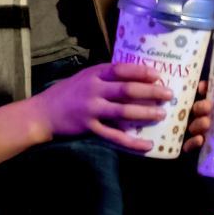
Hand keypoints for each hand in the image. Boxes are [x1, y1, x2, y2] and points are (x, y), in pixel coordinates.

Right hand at [33, 62, 172, 151]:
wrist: (45, 112)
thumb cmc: (69, 92)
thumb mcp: (86, 76)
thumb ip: (106, 76)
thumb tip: (136, 76)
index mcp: (94, 74)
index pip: (121, 69)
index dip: (141, 72)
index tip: (158, 75)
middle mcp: (94, 89)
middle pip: (127, 90)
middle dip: (150, 92)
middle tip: (168, 95)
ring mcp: (91, 109)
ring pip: (123, 112)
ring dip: (145, 113)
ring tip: (161, 115)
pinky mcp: (89, 127)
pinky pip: (114, 136)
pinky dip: (131, 141)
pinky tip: (146, 145)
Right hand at [183, 79, 213, 214]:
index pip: (210, 96)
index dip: (206, 88)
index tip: (207, 85)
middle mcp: (207, 124)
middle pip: (198, 109)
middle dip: (201, 104)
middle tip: (209, 105)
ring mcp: (199, 139)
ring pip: (192, 125)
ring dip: (197, 122)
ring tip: (207, 124)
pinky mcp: (195, 156)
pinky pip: (188, 147)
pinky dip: (191, 143)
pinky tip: (199, 141)